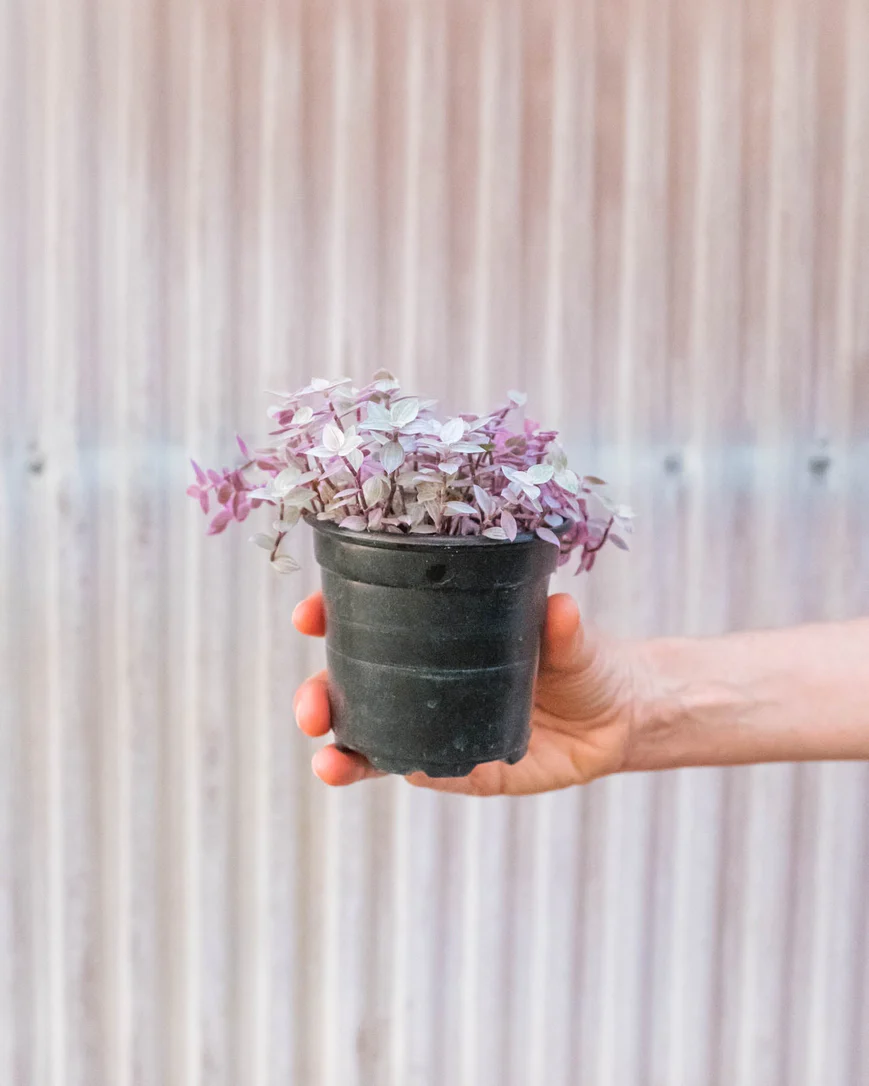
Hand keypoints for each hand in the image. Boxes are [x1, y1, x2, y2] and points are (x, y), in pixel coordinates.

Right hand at [292, 591, 647, 794]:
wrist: (613, 720)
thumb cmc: (583, 661)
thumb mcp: (573, 641)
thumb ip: (563, 630)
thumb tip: (560, 608)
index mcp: (439, 633)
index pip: (372, 619)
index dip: (331, 614)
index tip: (308, 614)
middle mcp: (423, 678)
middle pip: (352, 685)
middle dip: (318, 694)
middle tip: (311, 706)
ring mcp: (433, 724)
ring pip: (368, 735)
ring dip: (336, 746)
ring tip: (323, 757)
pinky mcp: (453, 768)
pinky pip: (410, 769)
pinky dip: (380, 771)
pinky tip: (360, 771)